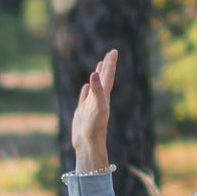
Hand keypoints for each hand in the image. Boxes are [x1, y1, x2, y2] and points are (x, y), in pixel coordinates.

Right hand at [70, 50, 116, 169]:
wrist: (88, 144)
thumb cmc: (95, 127)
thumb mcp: (98, 107)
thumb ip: (97, 91)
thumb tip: (94, 74)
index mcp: (104, 97)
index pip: (108, 76)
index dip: (110, 63)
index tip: (114, 51)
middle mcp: (99, 99)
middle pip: (104, 79)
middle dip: (106, 66)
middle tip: (110, 54)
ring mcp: (90, 105)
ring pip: (95, 87)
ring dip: (97, 76)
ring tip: (99, 66)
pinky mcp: (83, 112)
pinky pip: (85, 97)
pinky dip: (86, 90)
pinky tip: (86, 86)